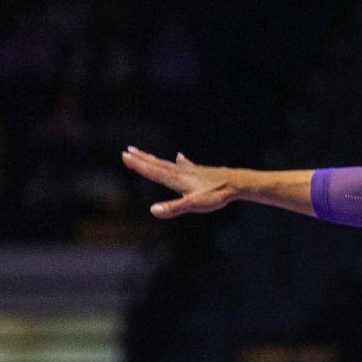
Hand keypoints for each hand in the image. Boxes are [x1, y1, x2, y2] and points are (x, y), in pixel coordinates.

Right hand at [122, 147, 238, 217]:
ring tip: (144, 153)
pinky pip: (186, 165)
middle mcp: (181, 172)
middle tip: (127, 151)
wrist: (236, 184)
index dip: (138, 165)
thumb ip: (173, 208)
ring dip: (155, 159)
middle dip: (142, 159)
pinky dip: (180, 161)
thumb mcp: (193, 205)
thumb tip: (153, 210)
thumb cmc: (216, 195)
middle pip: (157, 164)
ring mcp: (191, 171)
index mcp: (176, 179)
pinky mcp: (201, 172)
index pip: (153, 171)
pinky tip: (179, 156)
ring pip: (168, 163)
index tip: (124, 156)